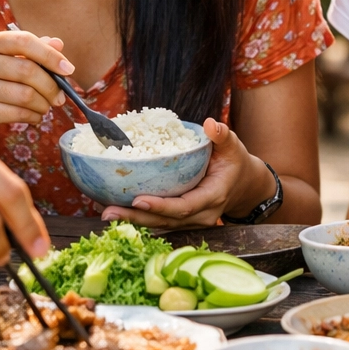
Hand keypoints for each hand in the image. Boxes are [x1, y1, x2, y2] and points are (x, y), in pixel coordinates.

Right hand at [0, 29, 71, 135]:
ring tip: (46, 106)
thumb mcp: (13, 59)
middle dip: (51, 86)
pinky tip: (34, 116)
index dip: (50, 55)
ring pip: (25, 95)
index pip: (24, 41)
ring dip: (44, 104)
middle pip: (27, 71)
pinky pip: (18, 114)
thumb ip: (36, 49)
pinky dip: (33, 116)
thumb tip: (58, 44)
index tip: (69, 70)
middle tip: (60, 97)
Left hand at [100, 119, 273, 228]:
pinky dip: (138, 218)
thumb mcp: (233, 147)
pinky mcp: (182, 221)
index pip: (184, 206)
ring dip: (132, 221)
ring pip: (159, 224)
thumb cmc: (235, 163)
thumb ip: (222, 136)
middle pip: (166, 221)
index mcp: (212, 197)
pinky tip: (116, 210)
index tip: (138, 200)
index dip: (161, 206)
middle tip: (107, 212)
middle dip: (136, 218)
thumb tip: (211, 124)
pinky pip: (159, 221)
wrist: (243, 185)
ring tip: (105, 212)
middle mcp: (201, 215)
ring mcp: (192, 222)